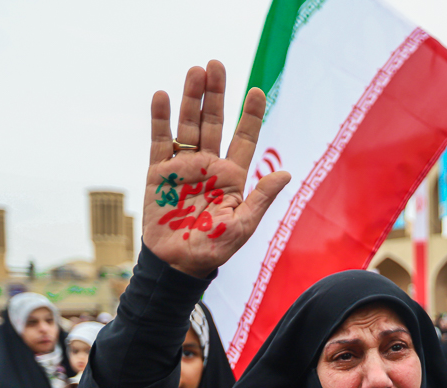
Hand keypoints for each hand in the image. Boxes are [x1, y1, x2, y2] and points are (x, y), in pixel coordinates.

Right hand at [142, 61, 290, 277]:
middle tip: (218, 65)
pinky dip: (160, 119)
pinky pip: (160, 141)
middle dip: (217, 94)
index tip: (258, 91)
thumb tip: (286, 173)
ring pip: (189, 125)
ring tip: (196, 71)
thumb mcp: (243, 225)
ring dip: (192, 98)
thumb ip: (261, 197)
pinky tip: (162, 96)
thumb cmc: (214, 248)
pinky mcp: (159, 172)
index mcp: (232, 176)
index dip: (251, 115)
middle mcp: (209, 165)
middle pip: (214, 122)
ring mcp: (184, 166)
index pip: (245, 138)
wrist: (178, 263)